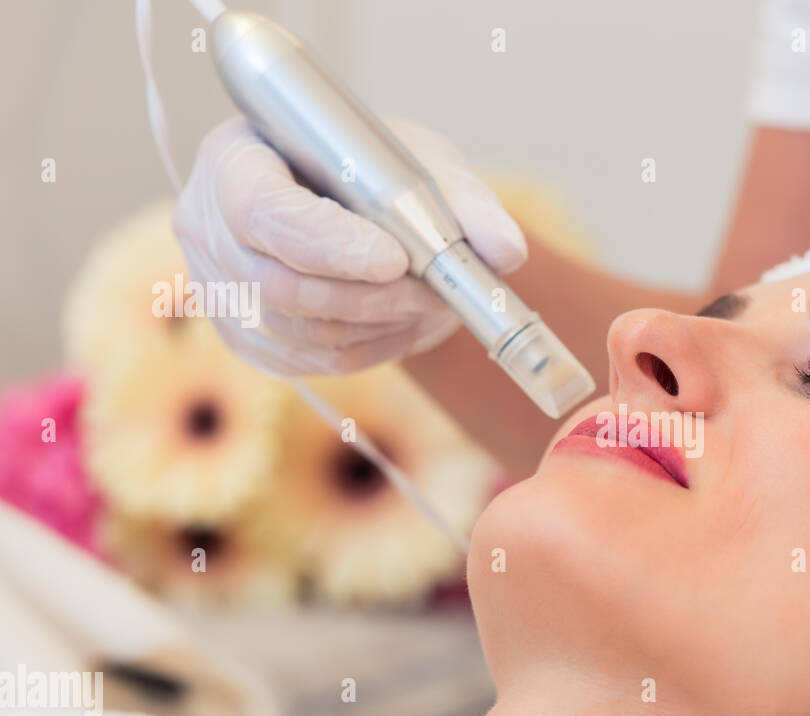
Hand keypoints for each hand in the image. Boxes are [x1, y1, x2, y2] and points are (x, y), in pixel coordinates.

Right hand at [172, 115, 526, 374]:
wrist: (346, 198)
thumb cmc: (372, 167)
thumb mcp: (417, 161)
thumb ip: (465, 202)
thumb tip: (506, 253)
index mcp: (234, 162)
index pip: (264, 212)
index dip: (328, 244)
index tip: (395, 260)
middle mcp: (206, 228)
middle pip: (280, 285)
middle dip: (370, 298)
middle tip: (436, 293)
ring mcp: (218, 290)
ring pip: (297, 332)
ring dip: (376, 327)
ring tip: (431, 306)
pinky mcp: (245, 337)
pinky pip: (307, 362)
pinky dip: (366, 351)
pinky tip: (403, 327)